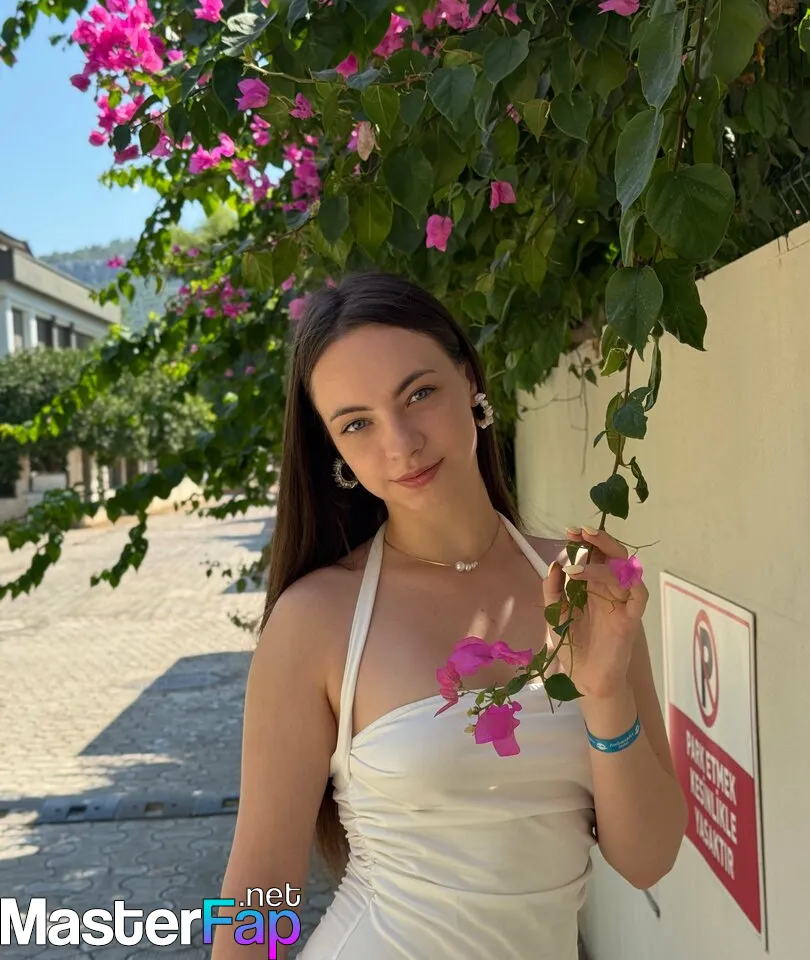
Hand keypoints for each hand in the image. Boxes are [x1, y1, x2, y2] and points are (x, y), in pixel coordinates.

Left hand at [541, 526, 648, 700]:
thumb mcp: (554, 614)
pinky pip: (639, 595)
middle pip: (614, 556)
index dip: (585, 542)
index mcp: (592, 585)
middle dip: (600, 541)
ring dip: (603, 564)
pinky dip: (629, 583)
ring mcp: (622, 602)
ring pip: (625, 571)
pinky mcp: (631, 618)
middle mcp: (609, 589)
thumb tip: (555, 563)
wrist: (584, 679)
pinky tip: (610, 580)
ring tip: (576, 569)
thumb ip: (552, 590)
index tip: (569, 531)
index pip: (594, 555)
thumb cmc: (571, 646)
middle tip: (581, 533)